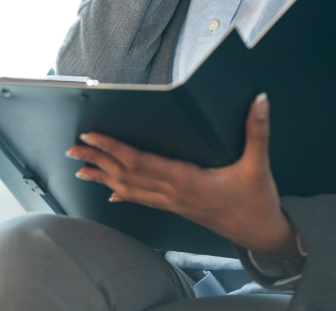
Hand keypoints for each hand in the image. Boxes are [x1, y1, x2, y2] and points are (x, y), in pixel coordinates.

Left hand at [65, 93, 298, 255]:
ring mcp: (173, 203)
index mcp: (186, 180)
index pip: (140, 161)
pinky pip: (143, 199)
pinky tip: (111, 192)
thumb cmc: (257, 201)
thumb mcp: (258, 165)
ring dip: (104, 177)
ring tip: (81, 169)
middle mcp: (174, 193)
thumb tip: (260, 100)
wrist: (262, 235)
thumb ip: (258, 131)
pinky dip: (124, 193)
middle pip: (126, 175)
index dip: (113, 148)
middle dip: (98, 160)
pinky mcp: (178, 207)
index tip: (91, 137)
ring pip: (130, 189)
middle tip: (73, 149)